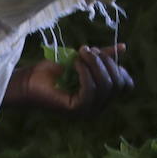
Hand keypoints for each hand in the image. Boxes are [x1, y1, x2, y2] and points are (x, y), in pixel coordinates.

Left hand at [2, 44, 132, 116]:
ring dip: (94, 64)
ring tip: (80, 54)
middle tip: (87, 50)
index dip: (118, 66)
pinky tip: (75, 64)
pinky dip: (85, 72)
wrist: (30, 81)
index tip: (100, 53)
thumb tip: (123, 47)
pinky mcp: (76, 110)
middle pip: (118, 83)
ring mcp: (88, 110)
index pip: (126, 84)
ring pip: (106, 85)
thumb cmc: (54, 71)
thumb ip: (102, 57)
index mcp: (102, 95)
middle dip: (105, 61)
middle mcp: (98, 106)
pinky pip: (90, 89)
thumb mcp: (84, 60)